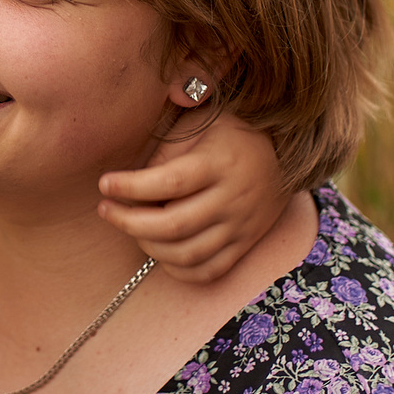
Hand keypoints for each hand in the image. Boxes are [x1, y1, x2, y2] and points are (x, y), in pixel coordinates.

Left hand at [97, 113, 287, 282]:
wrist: (289, 153)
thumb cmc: (232, 133)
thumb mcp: (202, 122)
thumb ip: (168, 148)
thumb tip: (131, 181)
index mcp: (219, 164)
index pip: (170, 182)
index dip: (132, 187)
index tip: (105, 184)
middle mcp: (232, 198)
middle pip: (174, 225)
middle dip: (129, 222)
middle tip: (106, 209)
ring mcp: (240, 226)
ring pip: (186, 254)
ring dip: (148, 246)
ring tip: (131, 227)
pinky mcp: (244, 245)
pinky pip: (208, 271)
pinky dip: (177, 269)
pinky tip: (159, 250)